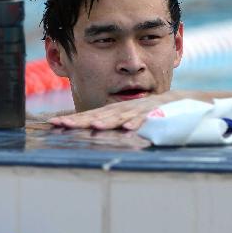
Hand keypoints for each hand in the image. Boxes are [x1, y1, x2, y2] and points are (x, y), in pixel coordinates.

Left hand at [48, 91, 180, 130]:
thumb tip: (91, 131)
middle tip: (62, 124)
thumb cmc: (148, 111)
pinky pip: (144, 119)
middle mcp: (122, 109)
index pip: (90, 115)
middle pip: (98, 115)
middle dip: (81, 120)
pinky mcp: (153, 113)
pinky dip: (136, 123)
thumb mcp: (126, 117)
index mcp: (114, 111)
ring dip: (107, 122)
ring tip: (94, 126)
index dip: (73, 119)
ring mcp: (137, 110)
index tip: (54, 124)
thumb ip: (111, 124)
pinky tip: (128, 129)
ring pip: (119, 117)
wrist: (177, 101)